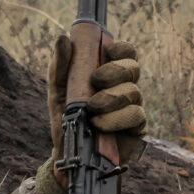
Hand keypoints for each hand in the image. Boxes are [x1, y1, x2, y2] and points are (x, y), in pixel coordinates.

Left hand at [47, 34, 146, 166]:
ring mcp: (132, 108)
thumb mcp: (58, 91)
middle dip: (115, 71)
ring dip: (111, 98)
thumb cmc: (66, 118)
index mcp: (109, 74)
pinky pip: (136, 116)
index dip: (122, 49)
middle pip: (133, 69)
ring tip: (92, 109)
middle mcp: (124, 88)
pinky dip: (116, 118)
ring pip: (134, 92)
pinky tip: (99, 124)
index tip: (108, 50)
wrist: (68, 155)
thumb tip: (63, 39)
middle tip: (95, 80)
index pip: (126, 53)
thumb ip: (60, 66)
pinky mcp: (136, 129)